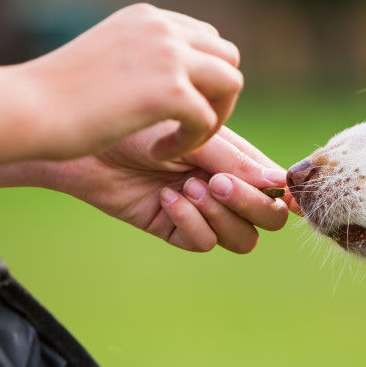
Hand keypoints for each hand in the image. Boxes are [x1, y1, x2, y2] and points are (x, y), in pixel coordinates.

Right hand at [21, 4, 242, 161]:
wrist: (26, 109)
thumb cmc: (56, 95)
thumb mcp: (107, 58)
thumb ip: (142, 55)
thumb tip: (175, 71)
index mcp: (148, 17)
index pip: (207, 39)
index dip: (203, 78)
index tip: (178, 108)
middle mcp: (163, 28)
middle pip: (227, 57)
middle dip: (217, 96)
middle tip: (188, 127)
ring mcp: (169, 56)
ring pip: (231, 84)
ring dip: (212, 117)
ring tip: (180, 140)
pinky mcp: (171, 91)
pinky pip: (207, 119)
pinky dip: (190, 142)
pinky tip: (159, 152)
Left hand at [39, 123, 296, 252]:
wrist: (85, 139)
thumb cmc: (139, 123)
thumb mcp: (194, 135)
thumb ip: (237, 161)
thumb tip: (280, 184)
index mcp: (238, 159)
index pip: (278, 187)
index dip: (281, 192)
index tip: (273, 186)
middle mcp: (226, 187)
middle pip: (268, 219)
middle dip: (251, 204)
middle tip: (217, 182)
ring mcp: (203, 211)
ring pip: (241, 238)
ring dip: (221, 216)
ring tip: (189, 187)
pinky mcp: (175, 228)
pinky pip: (203, 243)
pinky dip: (191, 222)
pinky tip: (166, 197)